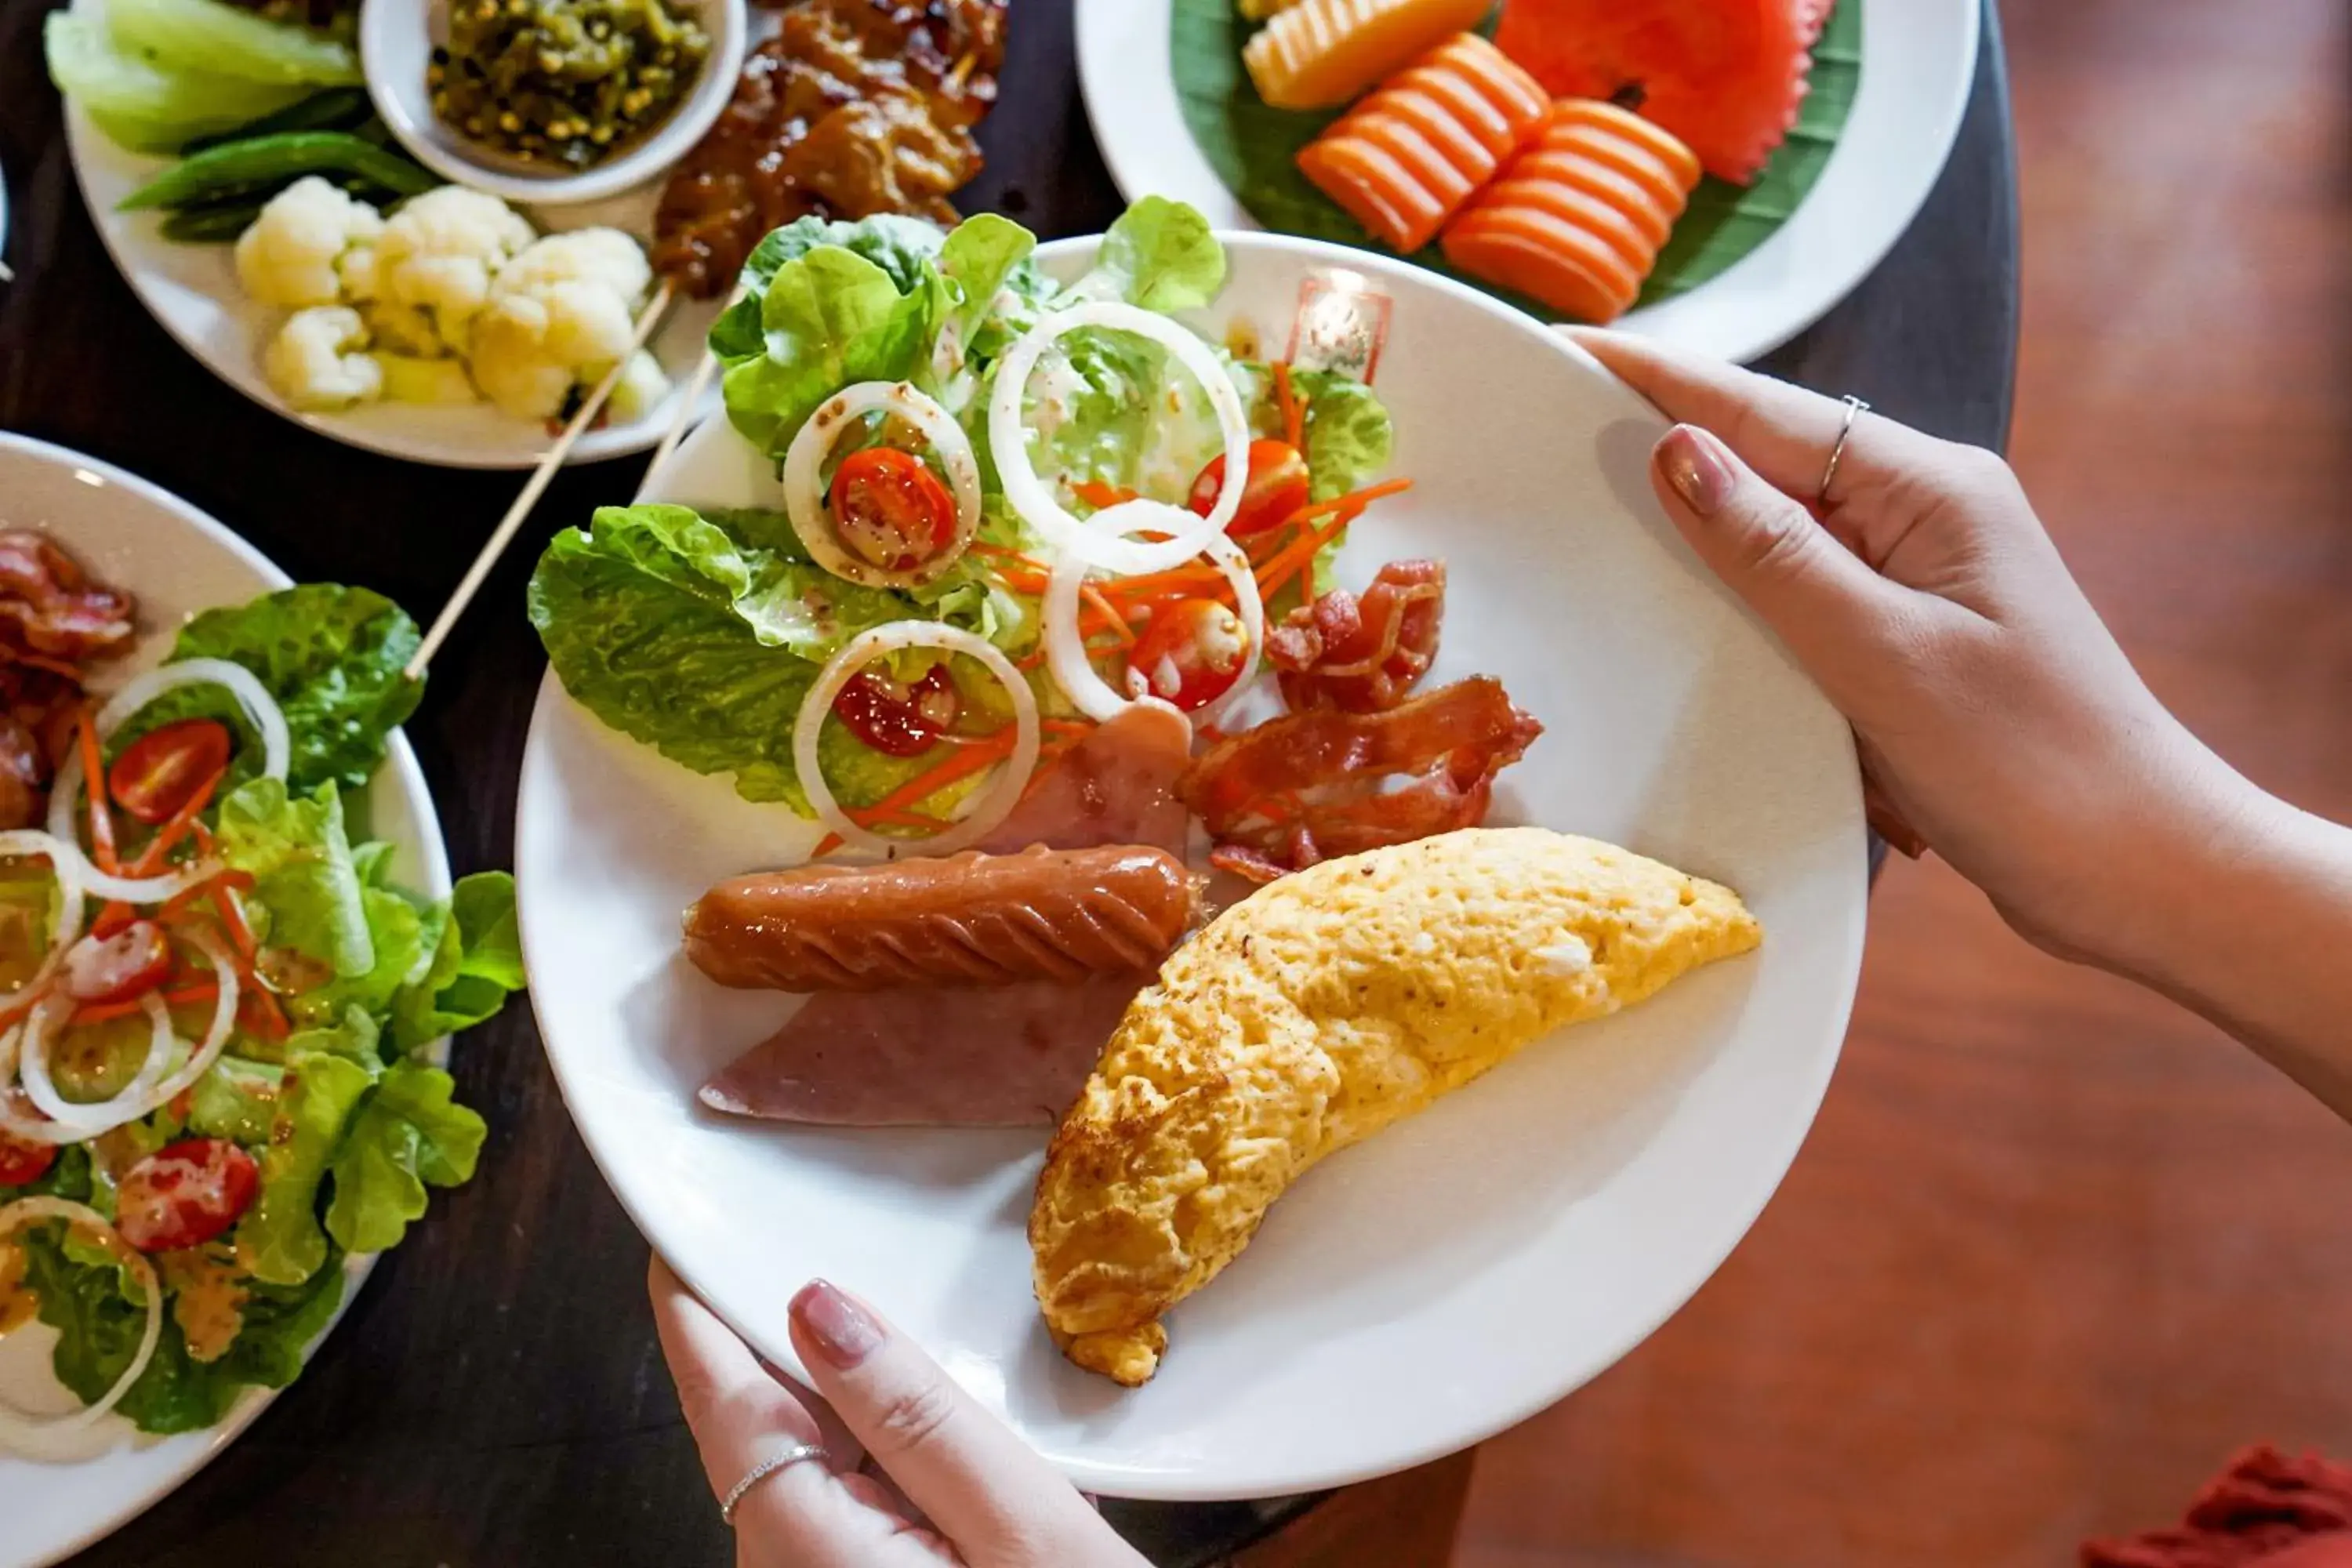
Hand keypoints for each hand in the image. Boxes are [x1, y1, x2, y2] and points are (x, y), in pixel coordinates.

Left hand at [650, 1256, 1146, 1567]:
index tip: (680, 1235)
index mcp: (812, 1553)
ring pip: (809, 1485)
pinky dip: (886, 1481)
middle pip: (762, 1439)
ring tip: (929, 1363)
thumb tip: (819, 1309)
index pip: (723, 1402)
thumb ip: (920, 1417)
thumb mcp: (1028, 1533)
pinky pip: (848, 1533)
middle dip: (795, 1353)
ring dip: (854, 1421)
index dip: (695, 1309)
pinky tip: (957, 1467)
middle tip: (840, 1264)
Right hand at [1565, 327, 2256, 966]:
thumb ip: (1775, 553)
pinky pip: (1805, 600)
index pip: (1764, 411)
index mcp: (1929, 489)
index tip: (1566, 349)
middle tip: (1554, 433)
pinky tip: (1694, 620)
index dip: (1659, 381)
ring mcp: (1922, 577)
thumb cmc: (2031, 766)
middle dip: (1669, 443)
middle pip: (1769, 458)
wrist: (2139, 868)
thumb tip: (1678, 451)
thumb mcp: (1883, 657)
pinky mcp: (1913, 641)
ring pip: (1782, 532)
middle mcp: (1926, 513)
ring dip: (1704, 531)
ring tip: (1598, 515)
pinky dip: (1748, 608)